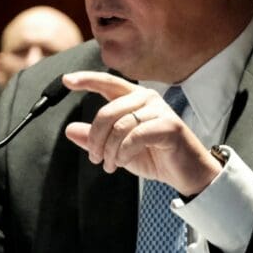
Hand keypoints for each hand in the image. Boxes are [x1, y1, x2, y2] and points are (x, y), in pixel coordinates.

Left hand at [62, 71, 220, 196]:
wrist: (185, 173)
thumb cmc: (155, 157)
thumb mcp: (117, 149)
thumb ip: (96, 139)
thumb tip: (70, 130)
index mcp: (135, 99)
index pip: (108, 83)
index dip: (87, 79)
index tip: (67, 80)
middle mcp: (147, 99)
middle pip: (107, 111)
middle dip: (96, 138)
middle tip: (96, 159)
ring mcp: (160, 110)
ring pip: (120, 126)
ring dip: (110, 150)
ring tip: (111, 165)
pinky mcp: (169, 126)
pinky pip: (135, 136)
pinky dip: (124, 152)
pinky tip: (124, 162)